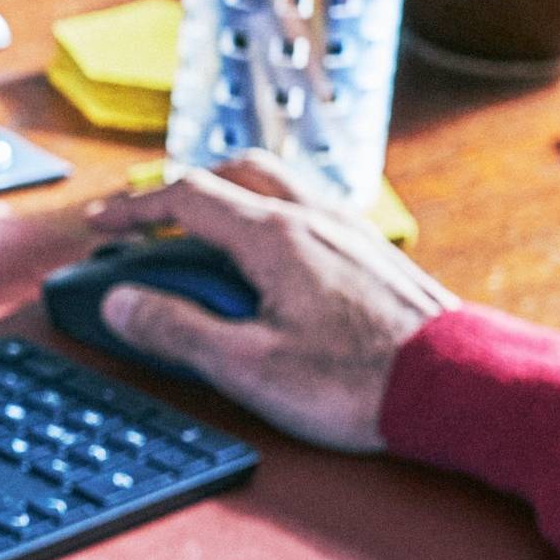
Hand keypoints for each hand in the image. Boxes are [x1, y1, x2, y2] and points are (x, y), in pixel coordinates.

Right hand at [71, 157, 461, 453]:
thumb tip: (120, 303)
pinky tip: (277, 260)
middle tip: (154, 221)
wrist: (457, 387)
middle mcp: (314, 219)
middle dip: (184, 189)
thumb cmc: (359, 382)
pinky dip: (276, 216)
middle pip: (236, 172)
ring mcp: (351, 232)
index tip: (101, 225)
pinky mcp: (377, 255)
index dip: (134, 208)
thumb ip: (176, 330)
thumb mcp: (247, 367)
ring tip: (211, 234)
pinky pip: (315, 209)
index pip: (187, 198)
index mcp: (274, 238)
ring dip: (234, 195)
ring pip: (281, 183)